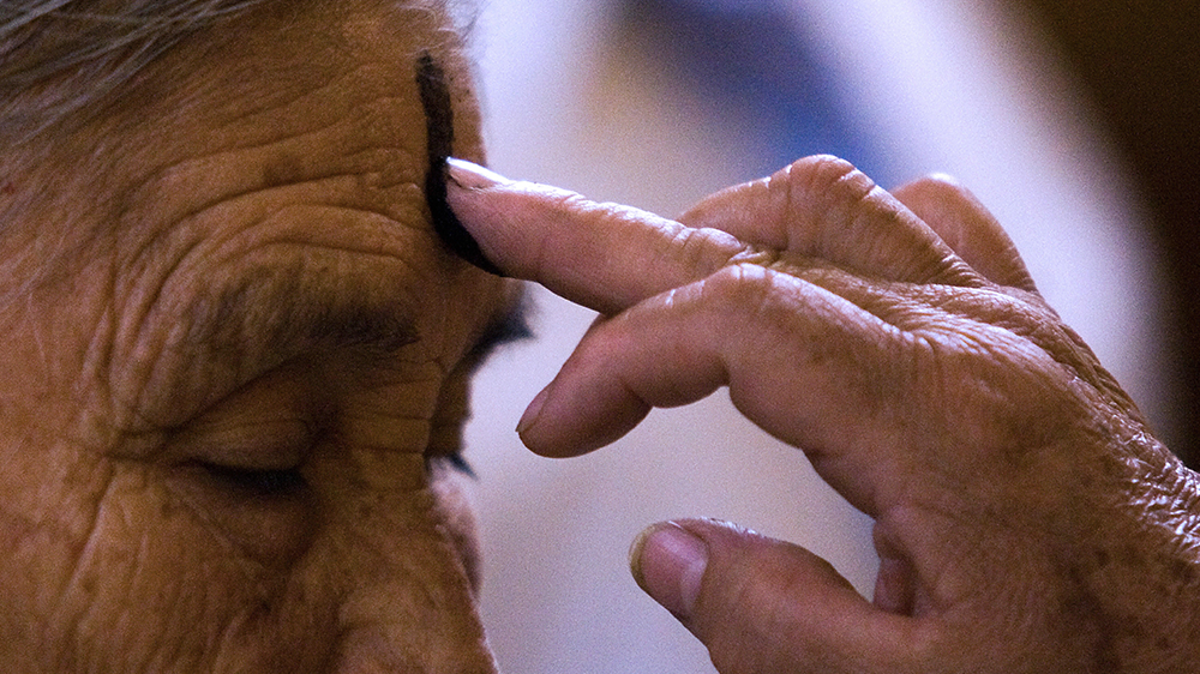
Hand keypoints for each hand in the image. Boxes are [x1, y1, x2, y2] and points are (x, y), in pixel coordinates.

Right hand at [446, 156, 1199, 672]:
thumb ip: (765, 626)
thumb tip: (662, 549)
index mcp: (939, 416)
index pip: (729, 320)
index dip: (614, 359)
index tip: (554, 431)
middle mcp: (971, 341)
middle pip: (746, 237)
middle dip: (596, 231)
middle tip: (488, 207)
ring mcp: (1005, 324)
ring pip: (826, 207)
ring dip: (706, 233)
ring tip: (629, 281)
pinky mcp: (1024, 338)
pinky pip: (919, 228)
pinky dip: (822, 233)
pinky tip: (787, 273)